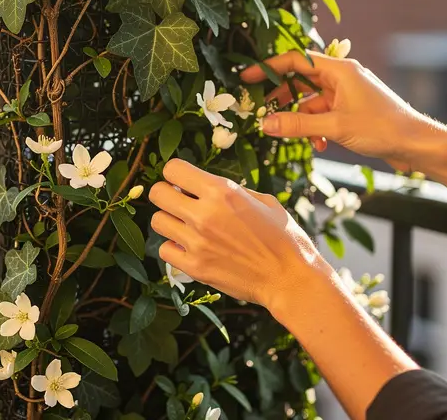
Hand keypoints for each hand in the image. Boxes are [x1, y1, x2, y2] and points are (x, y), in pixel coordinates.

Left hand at [148, 159, 322, 311]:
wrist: (290, 278)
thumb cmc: (283, 237)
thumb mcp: (262, 200)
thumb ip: (230, 190)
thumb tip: (204, 185)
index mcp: (222, 191)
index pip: (173, 169)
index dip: (175, 173)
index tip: (183, 182)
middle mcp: (204, 214)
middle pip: (157, 193)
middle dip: (166, 194)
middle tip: (179, 201)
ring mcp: (197, 242)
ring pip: (157, 221)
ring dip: (169, 220)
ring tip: (185, 225)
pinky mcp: (194, 267)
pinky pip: (164, 250)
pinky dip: (173, 247)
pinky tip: (189, 247)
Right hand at [240, 50, 435, 168]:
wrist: (416, 144)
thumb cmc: (382, 128)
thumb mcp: (335, 127)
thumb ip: (298, 125)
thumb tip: (266, 124)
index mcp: (339, 70)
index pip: (296, 61)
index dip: (269, 68)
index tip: (248, 78)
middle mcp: (342, 77)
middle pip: (301, 80)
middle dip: (282, 98)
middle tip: (263, 111)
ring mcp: (347, 94)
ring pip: (311, 101)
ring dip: (301, 119)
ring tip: (293, 136)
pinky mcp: (352, 110)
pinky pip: (324, 114)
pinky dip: (316, 128)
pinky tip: (319, 144)